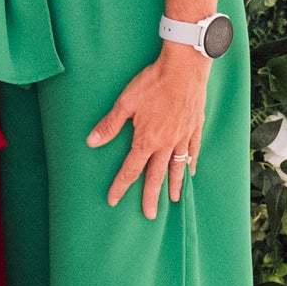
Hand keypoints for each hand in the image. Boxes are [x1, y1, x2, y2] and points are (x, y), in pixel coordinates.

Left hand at [88, 45, 210, 219]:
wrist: (183, 70)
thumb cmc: (153, 83)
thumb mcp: (125, 103)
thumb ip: (110, 125)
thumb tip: (92, 142)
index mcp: (147, 140)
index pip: (131, 169)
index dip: (121, 185)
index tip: (113, 200)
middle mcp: (166, 144)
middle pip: (157, 176)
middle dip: (151, 196)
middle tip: (149, 215)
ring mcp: (182, 137)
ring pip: (177, 167)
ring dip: (174, 185)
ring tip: (174, 200)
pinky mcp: (194, 128)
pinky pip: (193, 151)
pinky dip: (191, 163)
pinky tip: (191, 171)